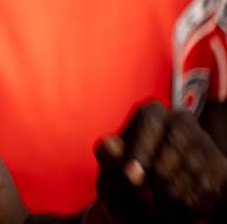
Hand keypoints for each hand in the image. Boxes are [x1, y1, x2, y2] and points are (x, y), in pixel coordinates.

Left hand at [95, 101, 226, 222]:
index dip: (141, 149)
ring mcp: (204, 144)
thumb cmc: (128, 179)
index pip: (150, 121)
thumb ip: (109, 157)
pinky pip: (211, 183)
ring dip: (174, 190)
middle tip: (145, 192)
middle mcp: (181, 122)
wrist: (150, 202)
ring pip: (196, 164)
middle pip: (176, 141)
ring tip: (158, 204)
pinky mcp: (220, 167)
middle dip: (158, 172)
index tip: (131, 176)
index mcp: (151, 115)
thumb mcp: (111, 169)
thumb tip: (109, 145)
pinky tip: (176, 208)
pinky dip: (191, 201)